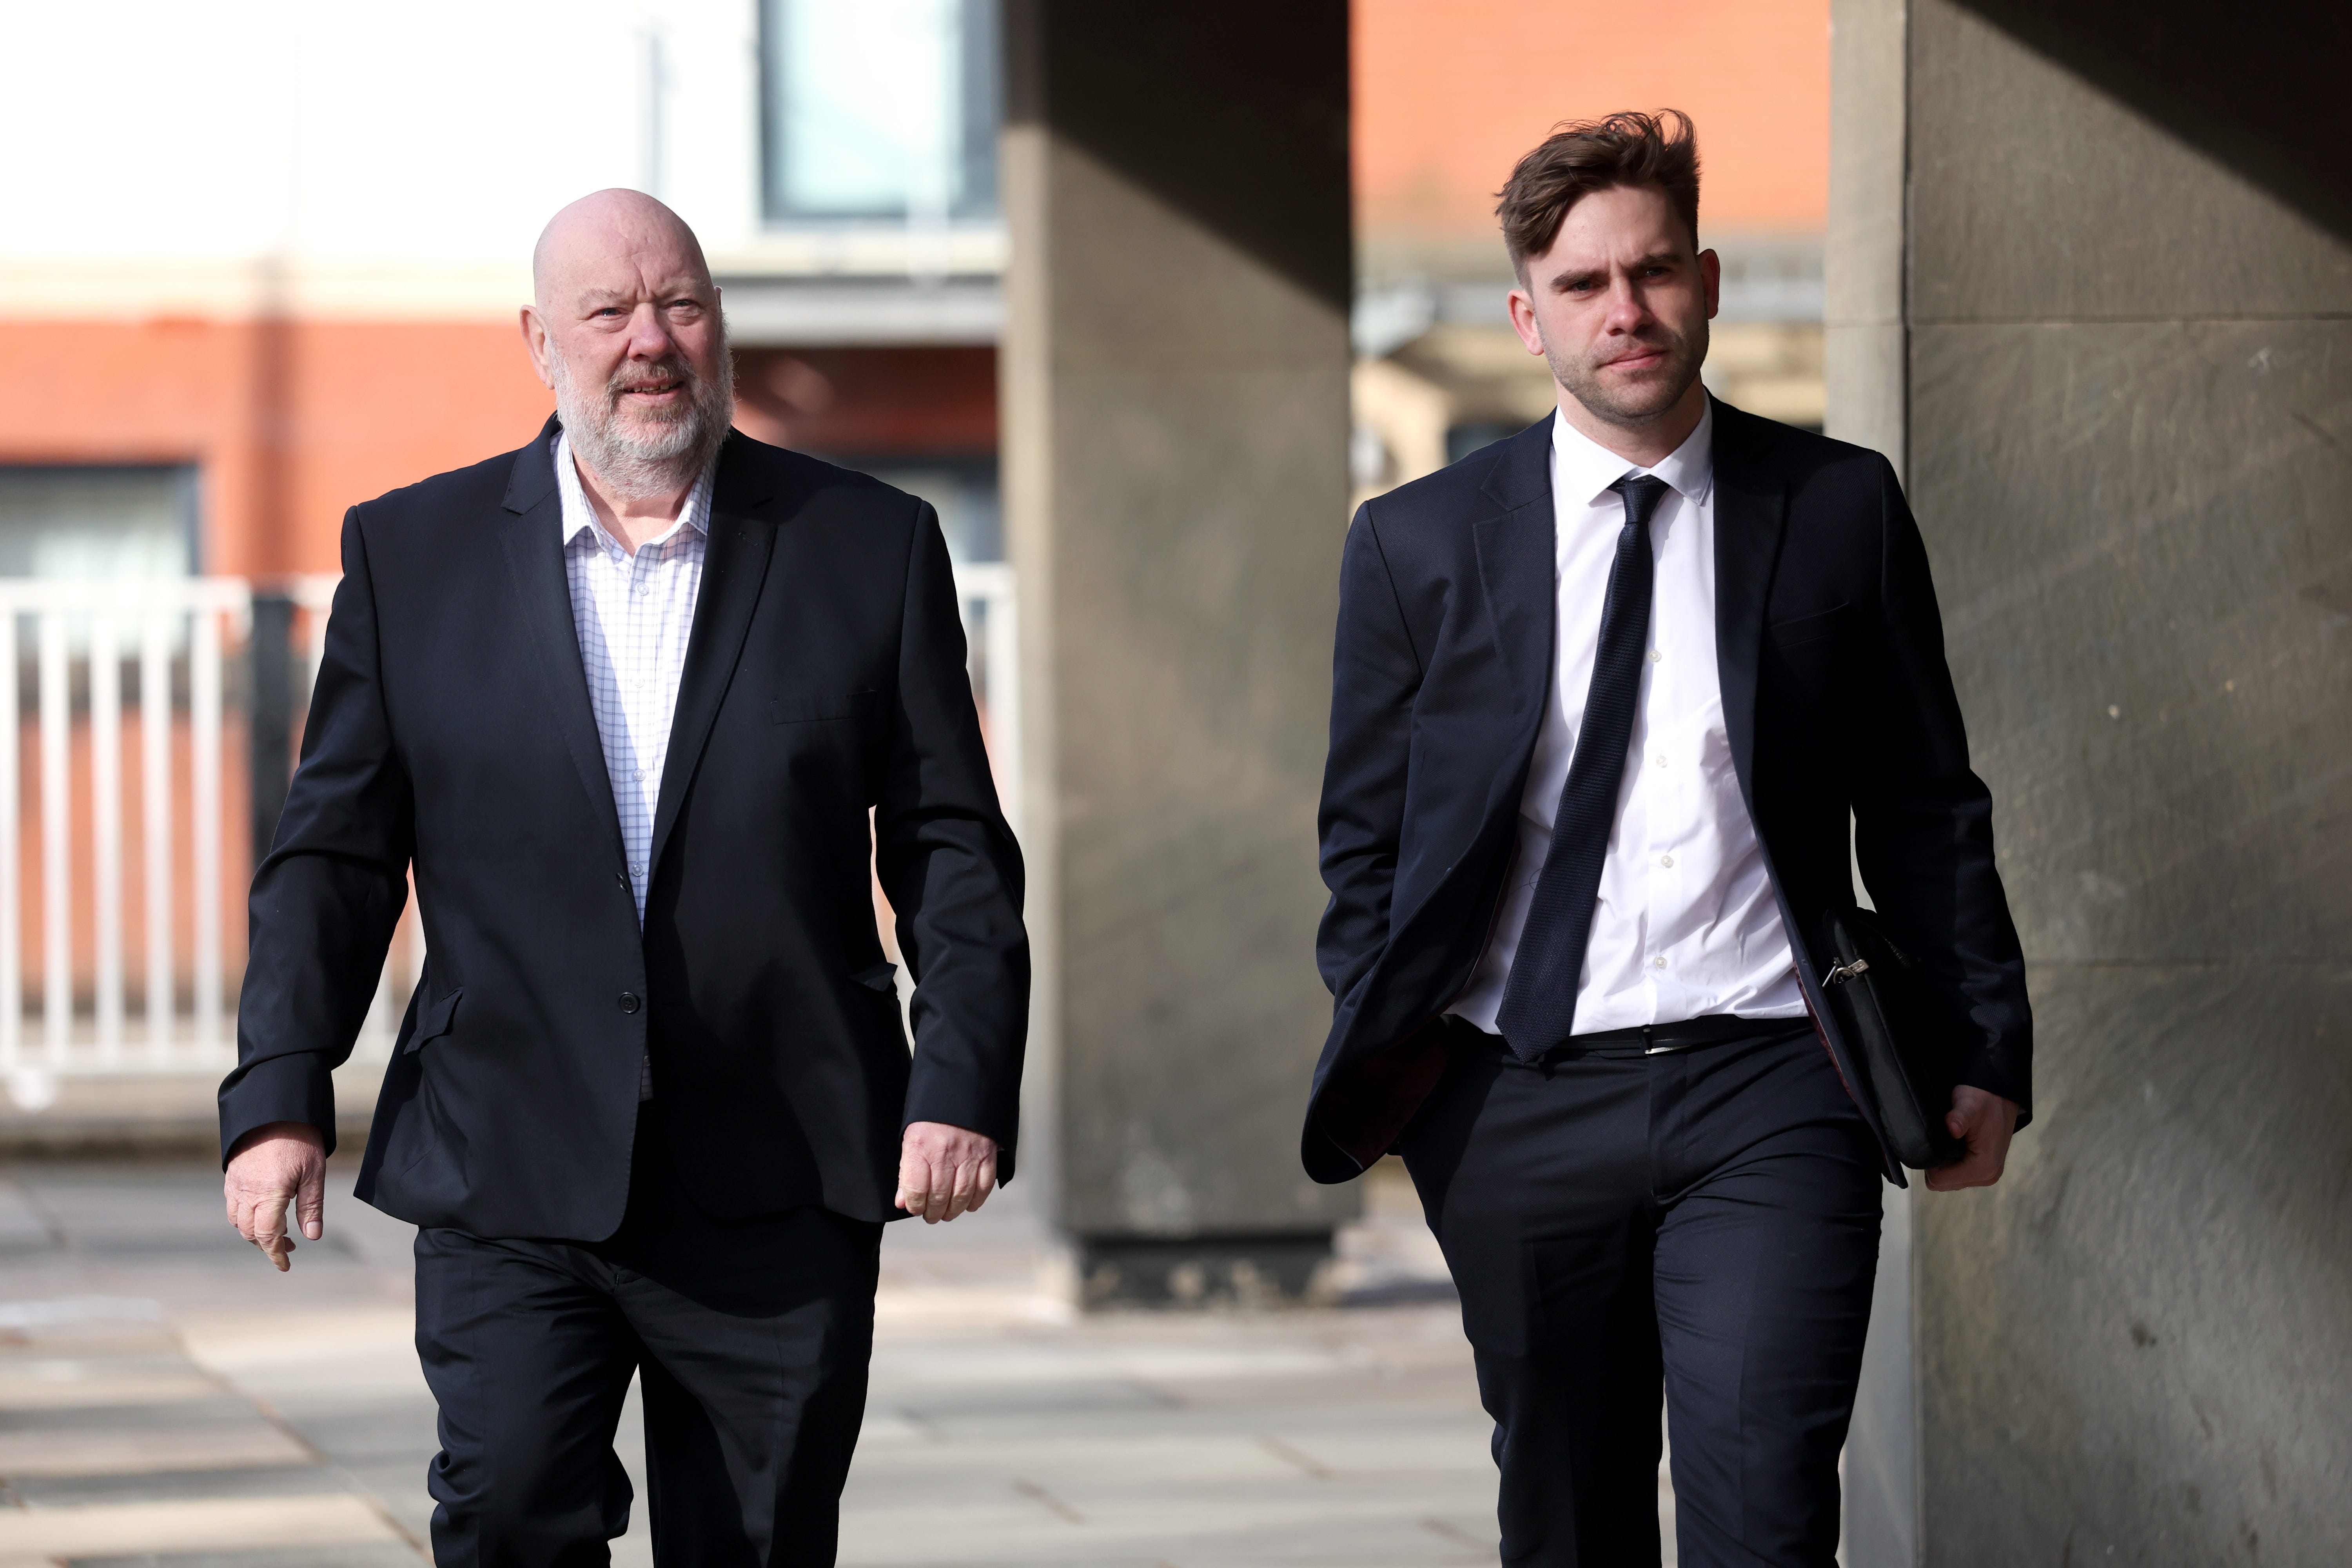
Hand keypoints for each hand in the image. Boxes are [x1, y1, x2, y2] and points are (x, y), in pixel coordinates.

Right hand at [224, 1122, 326, 1269]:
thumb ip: (311, 1207)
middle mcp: (246, 1192)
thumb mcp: (315, 1173)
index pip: (267, 1235)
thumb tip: (312, 1236)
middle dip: (268, 1244)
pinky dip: (244, 1217)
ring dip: (255, 1232)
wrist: (275, 1109)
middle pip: (250, 1232)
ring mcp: (235, 1184)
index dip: (276, 1253)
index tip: (285, 1265)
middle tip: (290, 1245)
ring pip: (238, 1221)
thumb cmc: (300, 1140)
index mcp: (269, 1193)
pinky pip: (232, 1205)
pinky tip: (262, 1211)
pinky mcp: (231, 1175)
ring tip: (278, 1230)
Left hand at [896, 1121, 997, 1222]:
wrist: (960, 1092)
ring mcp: (968, 1154)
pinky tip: (968, 1205)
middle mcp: (944, 1151)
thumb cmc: (932, 1118)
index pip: (915, 1189)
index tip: (915, 1208)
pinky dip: (976, 1200)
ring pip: (961, 1195)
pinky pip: (983, 1185)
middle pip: (939, 1196)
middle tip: (931, 1215)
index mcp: (920, 1146)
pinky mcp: (986, 1154)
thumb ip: (905, 1172)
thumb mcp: (910, 1140)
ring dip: (953, 1210)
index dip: (914, 1206)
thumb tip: (902, 1201)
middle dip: (933, 1212)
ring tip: (947, 1213)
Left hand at [1925, 1086, 2019, 1190]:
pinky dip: (1951, 1163)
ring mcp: (1987, 1174)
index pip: (1938, 1181)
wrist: (2000, 1094)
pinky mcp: (1985, 1169)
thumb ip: (1959, 1117)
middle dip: (1936, 1165)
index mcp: (1983, 1168)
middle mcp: (1988, 1176)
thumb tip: (1952, 1128)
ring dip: (1944, 1164)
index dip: (1929, 1163)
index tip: (1932, 1142)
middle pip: (1943, 1183)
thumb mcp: (1969, 1105)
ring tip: (1947, 1142)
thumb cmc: (1982, 1098)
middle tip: (1939, 1140)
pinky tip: (1953, 1146)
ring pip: (1949, 1180)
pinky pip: (1958, 1174)